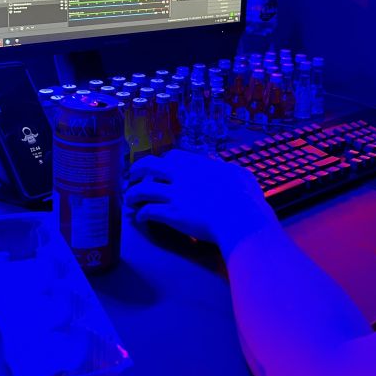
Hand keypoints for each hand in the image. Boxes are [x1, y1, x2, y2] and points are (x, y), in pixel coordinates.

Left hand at [125, 150, 279, 253]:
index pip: (172, 156)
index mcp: (197, 165)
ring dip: (132, 195)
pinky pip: (148, 211)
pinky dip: (141, 214)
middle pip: (149, 166)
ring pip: (142, 189)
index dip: (163, 162)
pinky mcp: (172, 213)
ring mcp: (175, 194)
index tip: (160, 168)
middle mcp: (182, 176)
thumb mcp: (240, 175)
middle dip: (137, 171)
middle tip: (133, 178)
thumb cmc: (245, 198)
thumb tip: (225, 167)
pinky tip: (141, 219)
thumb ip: (228, 169)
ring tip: (130, 201)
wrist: (241, 218)